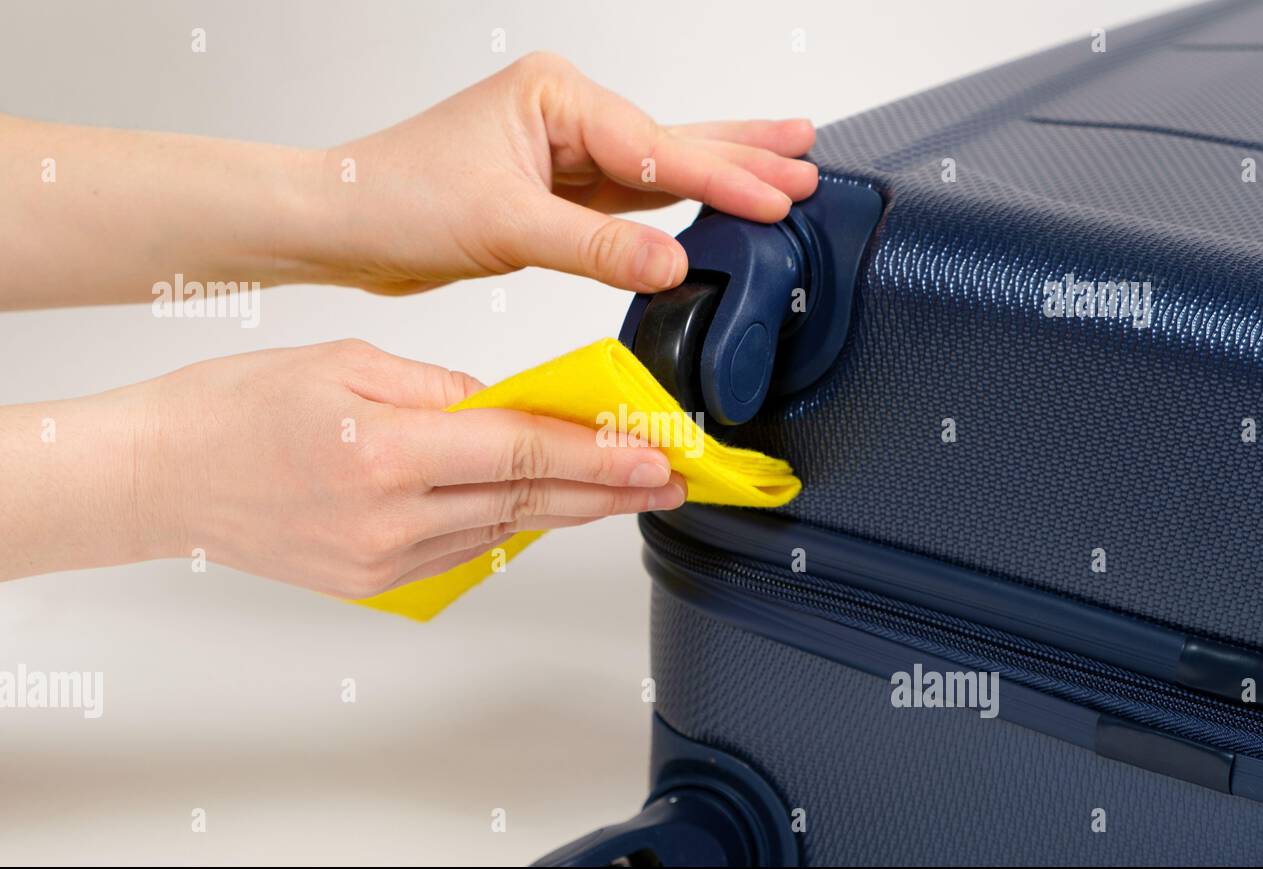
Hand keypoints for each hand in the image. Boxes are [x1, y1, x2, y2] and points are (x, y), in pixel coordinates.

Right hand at [0, 340, 683, 595]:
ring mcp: (382, 562)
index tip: (656, 455)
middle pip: (530, 502)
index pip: (524, 451)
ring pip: (503, 530)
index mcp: (387, 453)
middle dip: (610, 491)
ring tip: (622, 491)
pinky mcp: (373, 582)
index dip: (602, 455)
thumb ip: (441, 388)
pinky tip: (544, 510)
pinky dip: (509, 525)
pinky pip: (463, 551)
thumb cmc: (236, 407)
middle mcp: (391, 520)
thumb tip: (507, 405)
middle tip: (668, 481)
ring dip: (569, 510)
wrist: (161, 476)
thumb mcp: (348, 364)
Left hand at [1, 53, 814, 308]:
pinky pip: (631, 203)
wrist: (345, 225)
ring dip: (718, 173)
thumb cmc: (398, 199)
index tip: (776, 200)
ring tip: (784, 163)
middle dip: (740, 153)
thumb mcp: (507, 225)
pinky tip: (713, 203)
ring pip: (659, 169)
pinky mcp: (556, 197)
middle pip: (673, 140)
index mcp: (557, 100)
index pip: (656, 147)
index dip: (720, 177)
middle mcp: (566, 119)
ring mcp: (563, 157)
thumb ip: (596, 247)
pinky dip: (674, 208)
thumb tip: (674, 263)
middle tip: (807, 158)